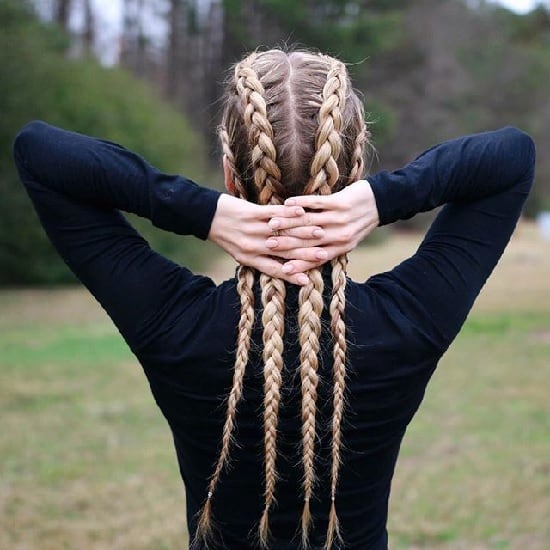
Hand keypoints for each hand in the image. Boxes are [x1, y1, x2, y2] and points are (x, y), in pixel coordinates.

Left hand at [208, 194, 326, 284]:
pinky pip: (273, 213)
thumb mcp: (240, 253)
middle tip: (323, 255)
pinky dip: (289, 213)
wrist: (207, 216)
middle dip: (304, 254)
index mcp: (249, 259)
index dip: (292, 275)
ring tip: (320, 233)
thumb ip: (260, 259)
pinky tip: (302, 212)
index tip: (309, 281)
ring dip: (302, 232)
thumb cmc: (226, 236)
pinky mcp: (251, 213)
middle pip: (282, 252)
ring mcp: (251, 229)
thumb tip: (281, 268)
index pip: (274, 270)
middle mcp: (251, 247)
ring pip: (282, 233)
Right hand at [265, 180, 379, 275]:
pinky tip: (287, 203)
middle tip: (267, 246)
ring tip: (270, 224)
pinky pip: (316, 203)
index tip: (281, 269)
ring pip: (309, 223)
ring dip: (288, 223)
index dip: (298, 264)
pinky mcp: (340, 202)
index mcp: (341, 248)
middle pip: (309, 242)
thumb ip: (329, 249)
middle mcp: (340, 236)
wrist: (380, 202)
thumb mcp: (347, 240)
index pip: (316, 259)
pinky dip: (301, 203)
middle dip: (287, 244)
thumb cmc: (359, 223)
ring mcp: (340, 219)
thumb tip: (308, 261)